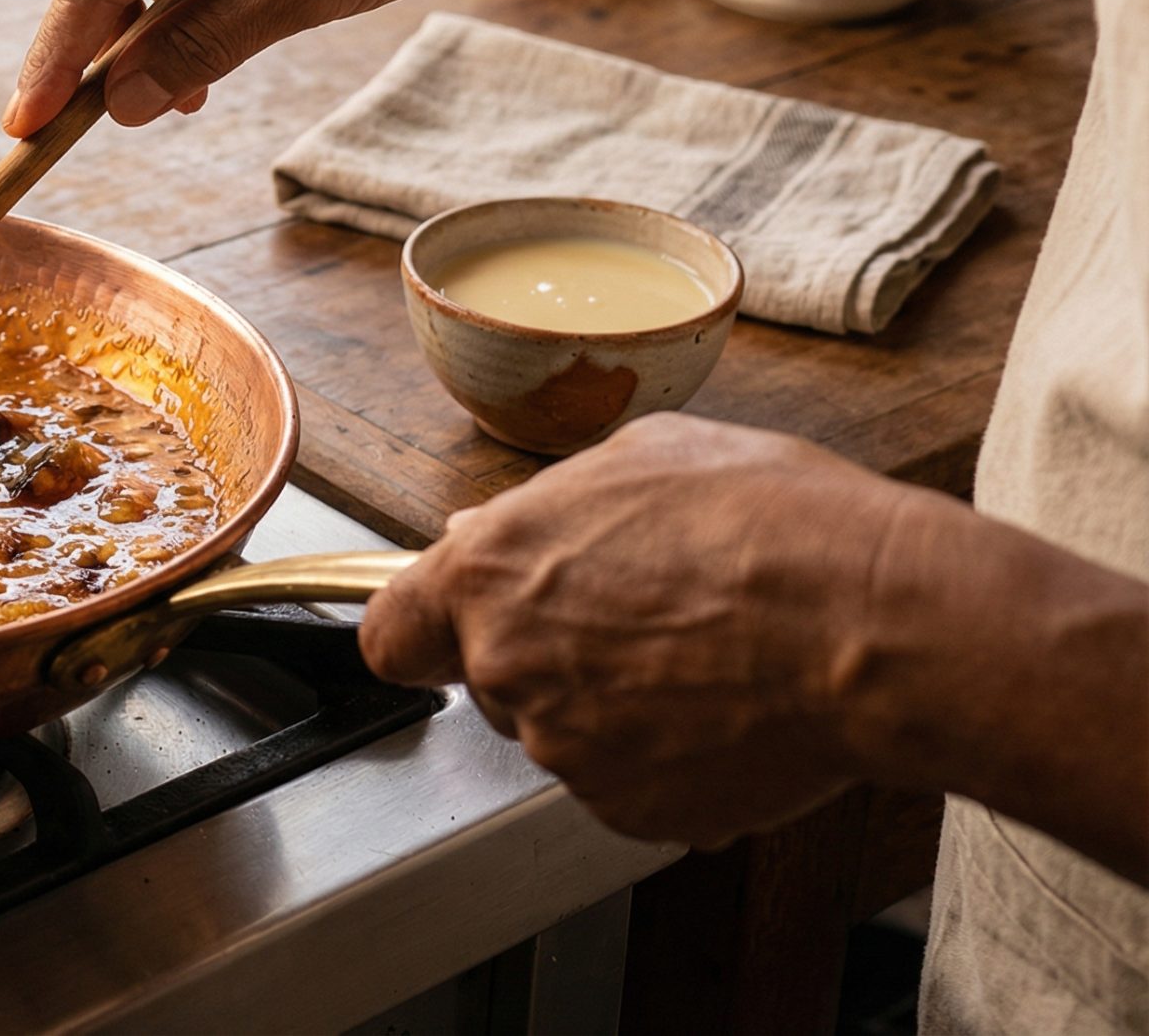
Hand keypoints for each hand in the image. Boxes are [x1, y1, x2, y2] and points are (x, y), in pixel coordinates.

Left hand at [357, 413, 913, 846]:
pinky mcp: (632, 810)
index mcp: (491, 572)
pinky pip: (627, 782)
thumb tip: (494, 528)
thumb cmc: (776, 528)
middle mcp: (508, 665)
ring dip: (611, 704)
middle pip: (490, 678)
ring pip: (564, 731)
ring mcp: (567, 748)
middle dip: (544, 654)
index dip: (422, 630)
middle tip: (637, 617)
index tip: (445, 629)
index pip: (391, 632)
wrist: (877, 627)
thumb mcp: (645, 459)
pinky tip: (729, 706)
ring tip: (704, 655)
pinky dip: (665, 757)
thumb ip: (549, 505)